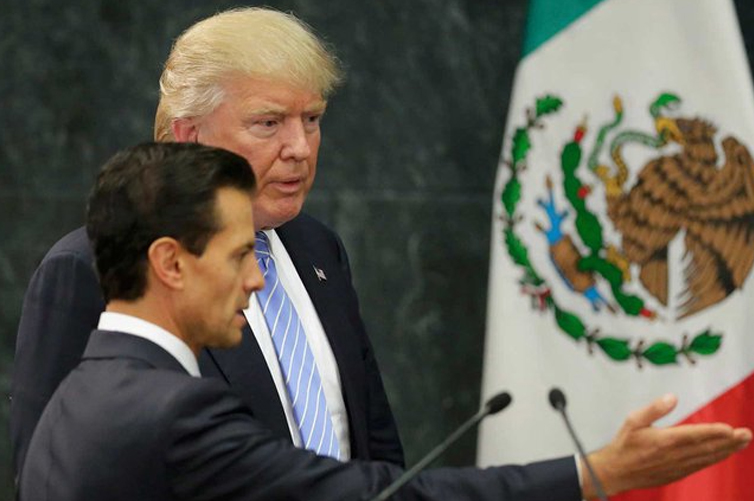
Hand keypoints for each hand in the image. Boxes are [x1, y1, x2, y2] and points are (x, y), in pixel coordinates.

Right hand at [581, 394, 750, 498]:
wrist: (616, 472)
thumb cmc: (624, 444)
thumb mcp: (633, 420)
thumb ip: (654, 409)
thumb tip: (673, 397)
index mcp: (664, 441)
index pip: (695, 435)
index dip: (714, 432)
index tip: (730, 428)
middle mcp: (674, 455)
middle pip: (707, 447)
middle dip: (729, 441)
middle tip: (746, 434)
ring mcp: (678, 466)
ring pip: (708, 457)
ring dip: (727, 450)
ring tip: (742, 442)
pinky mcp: (678, 473)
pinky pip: (701, 465)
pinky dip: (715, 459)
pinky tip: (723, 453)